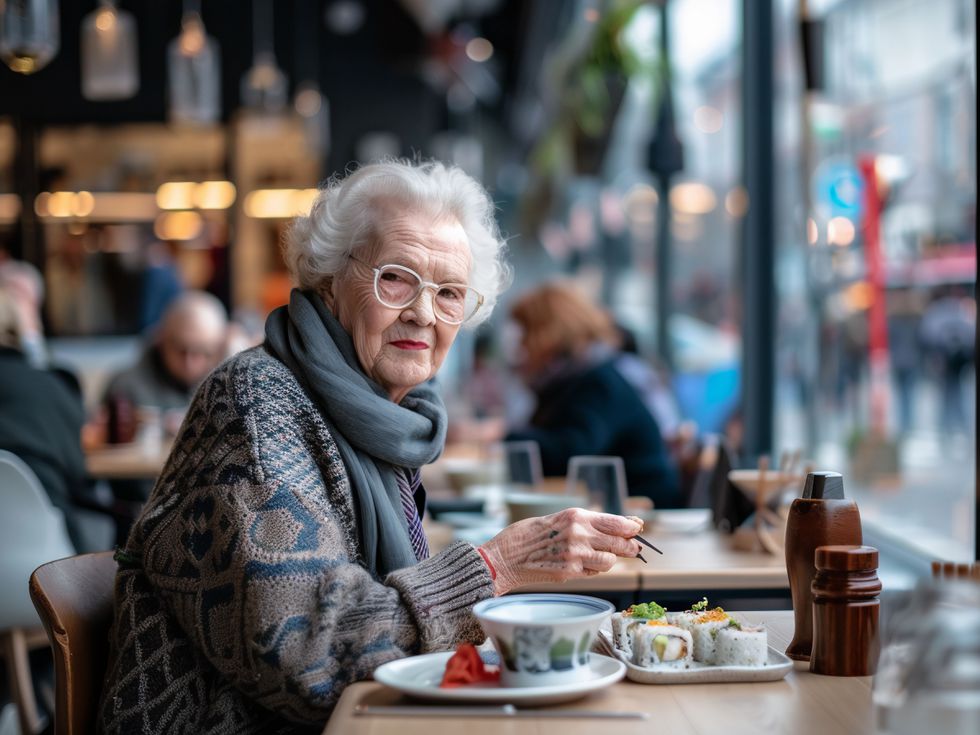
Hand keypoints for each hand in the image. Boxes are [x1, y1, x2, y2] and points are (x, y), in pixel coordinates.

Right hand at [479, 509, 642, 594]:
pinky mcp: (570, 572)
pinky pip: (594, 572)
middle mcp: (579, 533)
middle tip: (633, 549)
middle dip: (630, 546)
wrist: (504, 557)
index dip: (632, 528)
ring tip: (597, 557)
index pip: (617, 522)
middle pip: (620, 541)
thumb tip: (620, 526)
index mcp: (576, 515)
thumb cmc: (528, 536)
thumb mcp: (558, 520)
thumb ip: (586, 524)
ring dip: (609, 560)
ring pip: (610, 560)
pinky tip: (581, 565)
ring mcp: (576, 554)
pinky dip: (593, 569)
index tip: (638, 529)